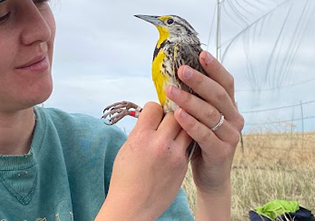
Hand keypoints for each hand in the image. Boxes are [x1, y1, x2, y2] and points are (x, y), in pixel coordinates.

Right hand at [97, 102, 191, 220]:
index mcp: (141, 137)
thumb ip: (141, 132)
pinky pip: (189, 144)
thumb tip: (152, 119)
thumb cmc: (125, 179)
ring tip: (174, 131)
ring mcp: (175, 155)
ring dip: (181, 127)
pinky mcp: (183, 166)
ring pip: (187, 128)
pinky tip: (177, 145)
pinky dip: (184, 141)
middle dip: (171, 114)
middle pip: (175, 115)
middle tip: (167, 119)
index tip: (153, 113)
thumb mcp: (127, 149)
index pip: (154, 107)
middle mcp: (160, 144)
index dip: (153, 108)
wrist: (133, 206)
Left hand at [166, 51, 243, 195]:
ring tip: (171, 91)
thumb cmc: (200, 142)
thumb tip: (174, 76)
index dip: (215, 68)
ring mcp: (230, 136)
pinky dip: (191, 123)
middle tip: (181, 69)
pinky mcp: (222, 151)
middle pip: (218, 95)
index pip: (226, 83)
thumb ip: (194, 100)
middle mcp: (234, 119)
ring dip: (189, 100)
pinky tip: (178, 115)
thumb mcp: (199, 118)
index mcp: (229, 107)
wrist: (210, 176)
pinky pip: (205, 134)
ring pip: (210, 113)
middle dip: (199, 80)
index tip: (201, 53)